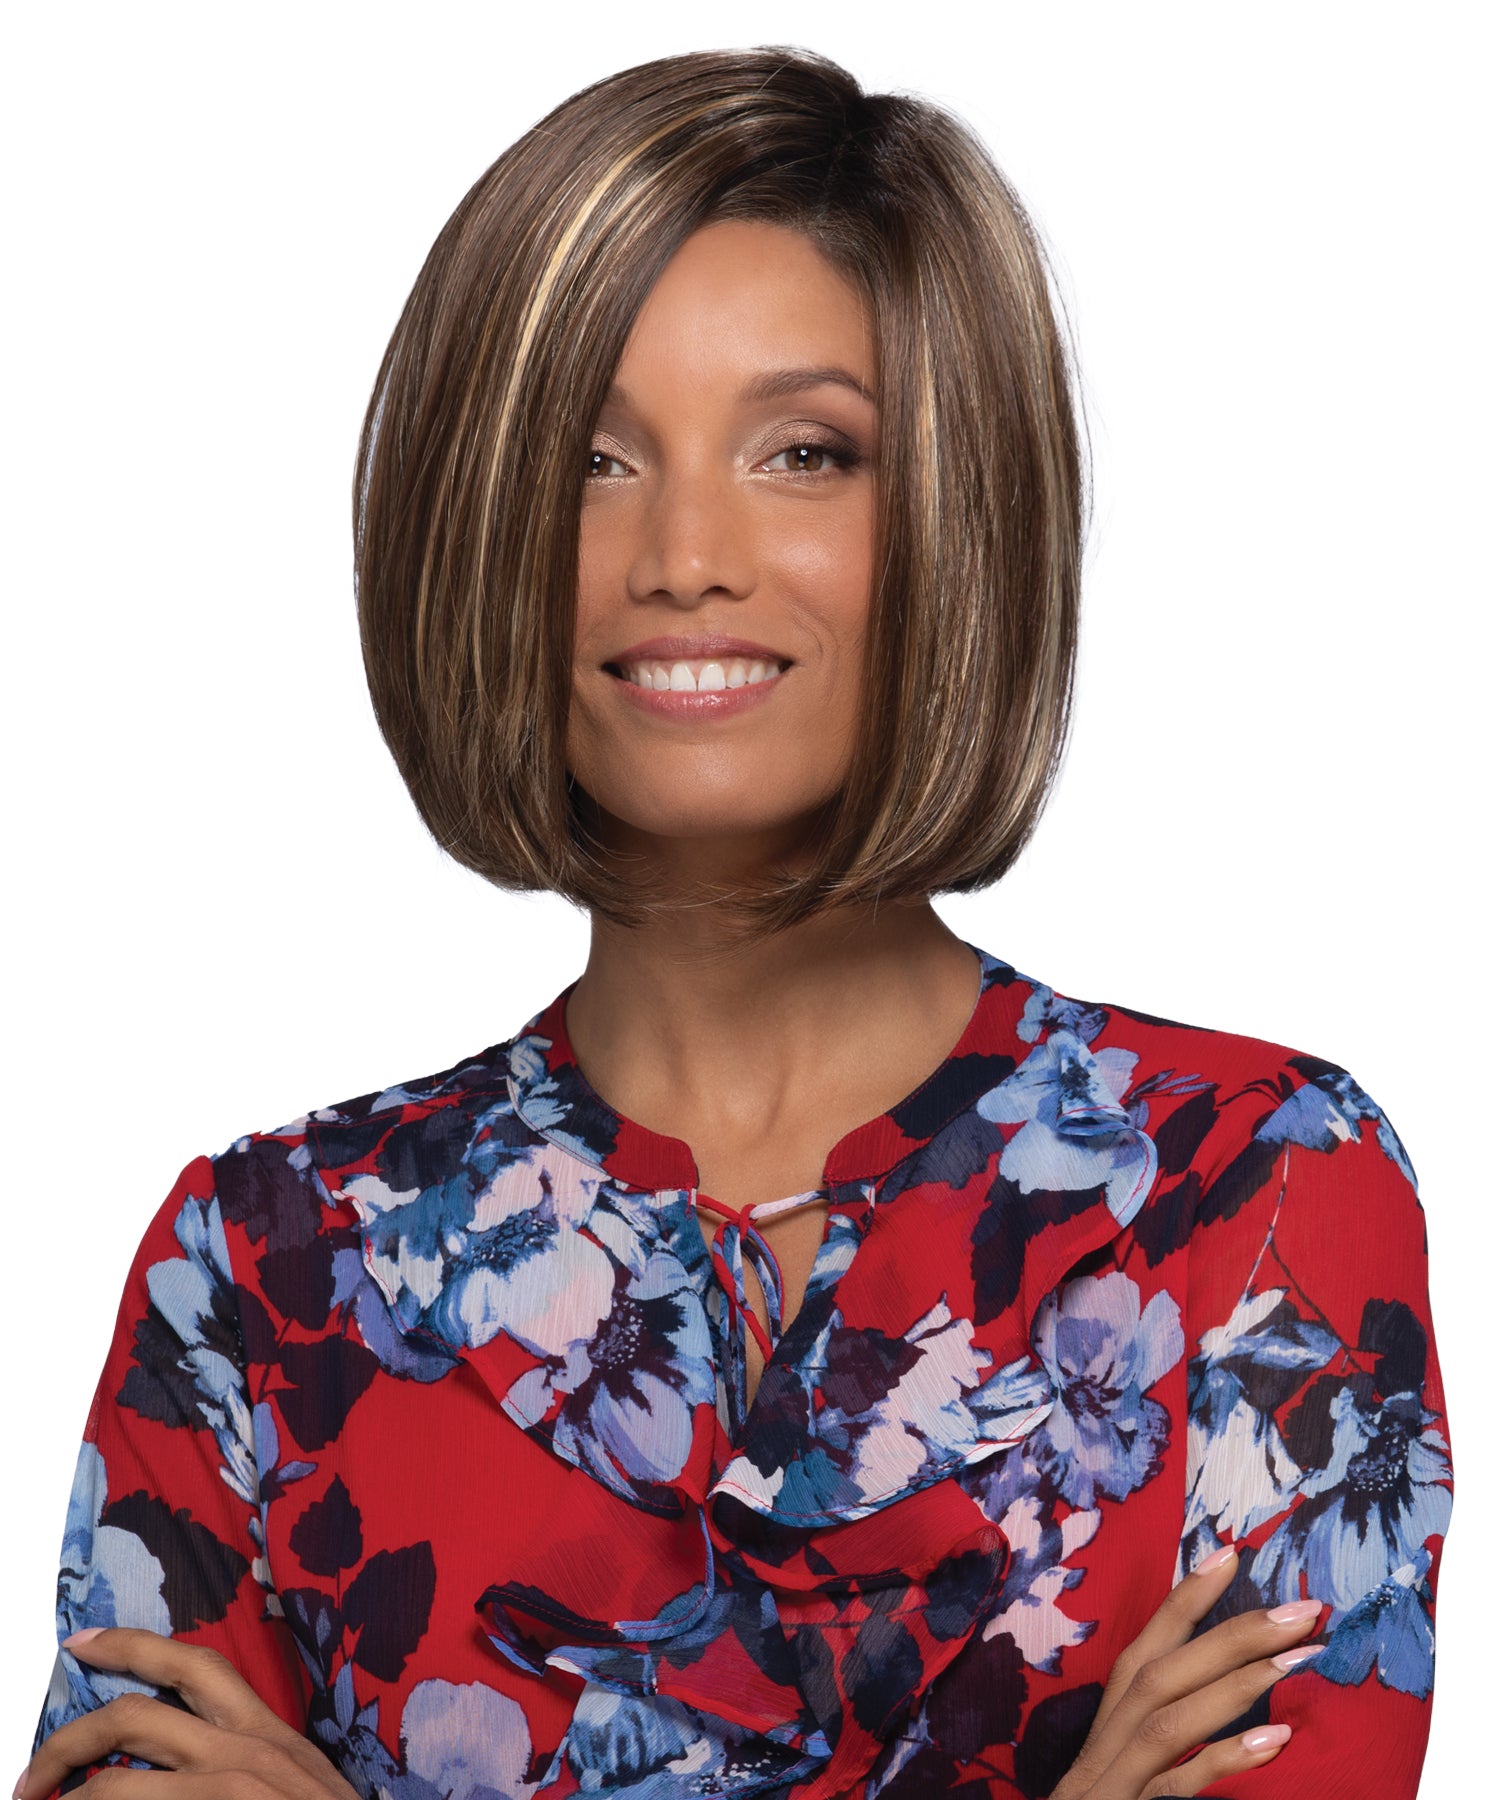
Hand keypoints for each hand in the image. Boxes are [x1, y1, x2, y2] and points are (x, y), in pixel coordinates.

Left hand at [16, 1628, 357, 1798]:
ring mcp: (229, 1790)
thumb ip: (252, 1762)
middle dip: (69, 1739)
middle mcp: (246, 1751)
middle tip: (34, 1774)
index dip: (130, 1646)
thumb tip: (187, 1762)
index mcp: (267, 1732)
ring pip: (118, 1782)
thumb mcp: (299, 1784)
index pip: (194, 1666)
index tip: (83, 1641)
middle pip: (136, 1716)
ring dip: (71, 1797)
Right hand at [1048, 1545, 1324, 1797]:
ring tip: (1302, 1656)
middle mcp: (1102, 1750)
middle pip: (1159, 1674)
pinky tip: (1277, 1742)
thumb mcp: (1125, 1785)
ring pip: (1167, 1718)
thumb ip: (1161, 1748)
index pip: (1142, 1651)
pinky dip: (1223, 1759)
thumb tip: (1227, 1708)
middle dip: (1231, 1633)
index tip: (1229, 1554)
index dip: (1182, 1601)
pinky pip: (1173, 1787)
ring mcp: (1108, 1785)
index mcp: (1105, 1735)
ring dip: (1238, 1682)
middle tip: (1303, 1609)